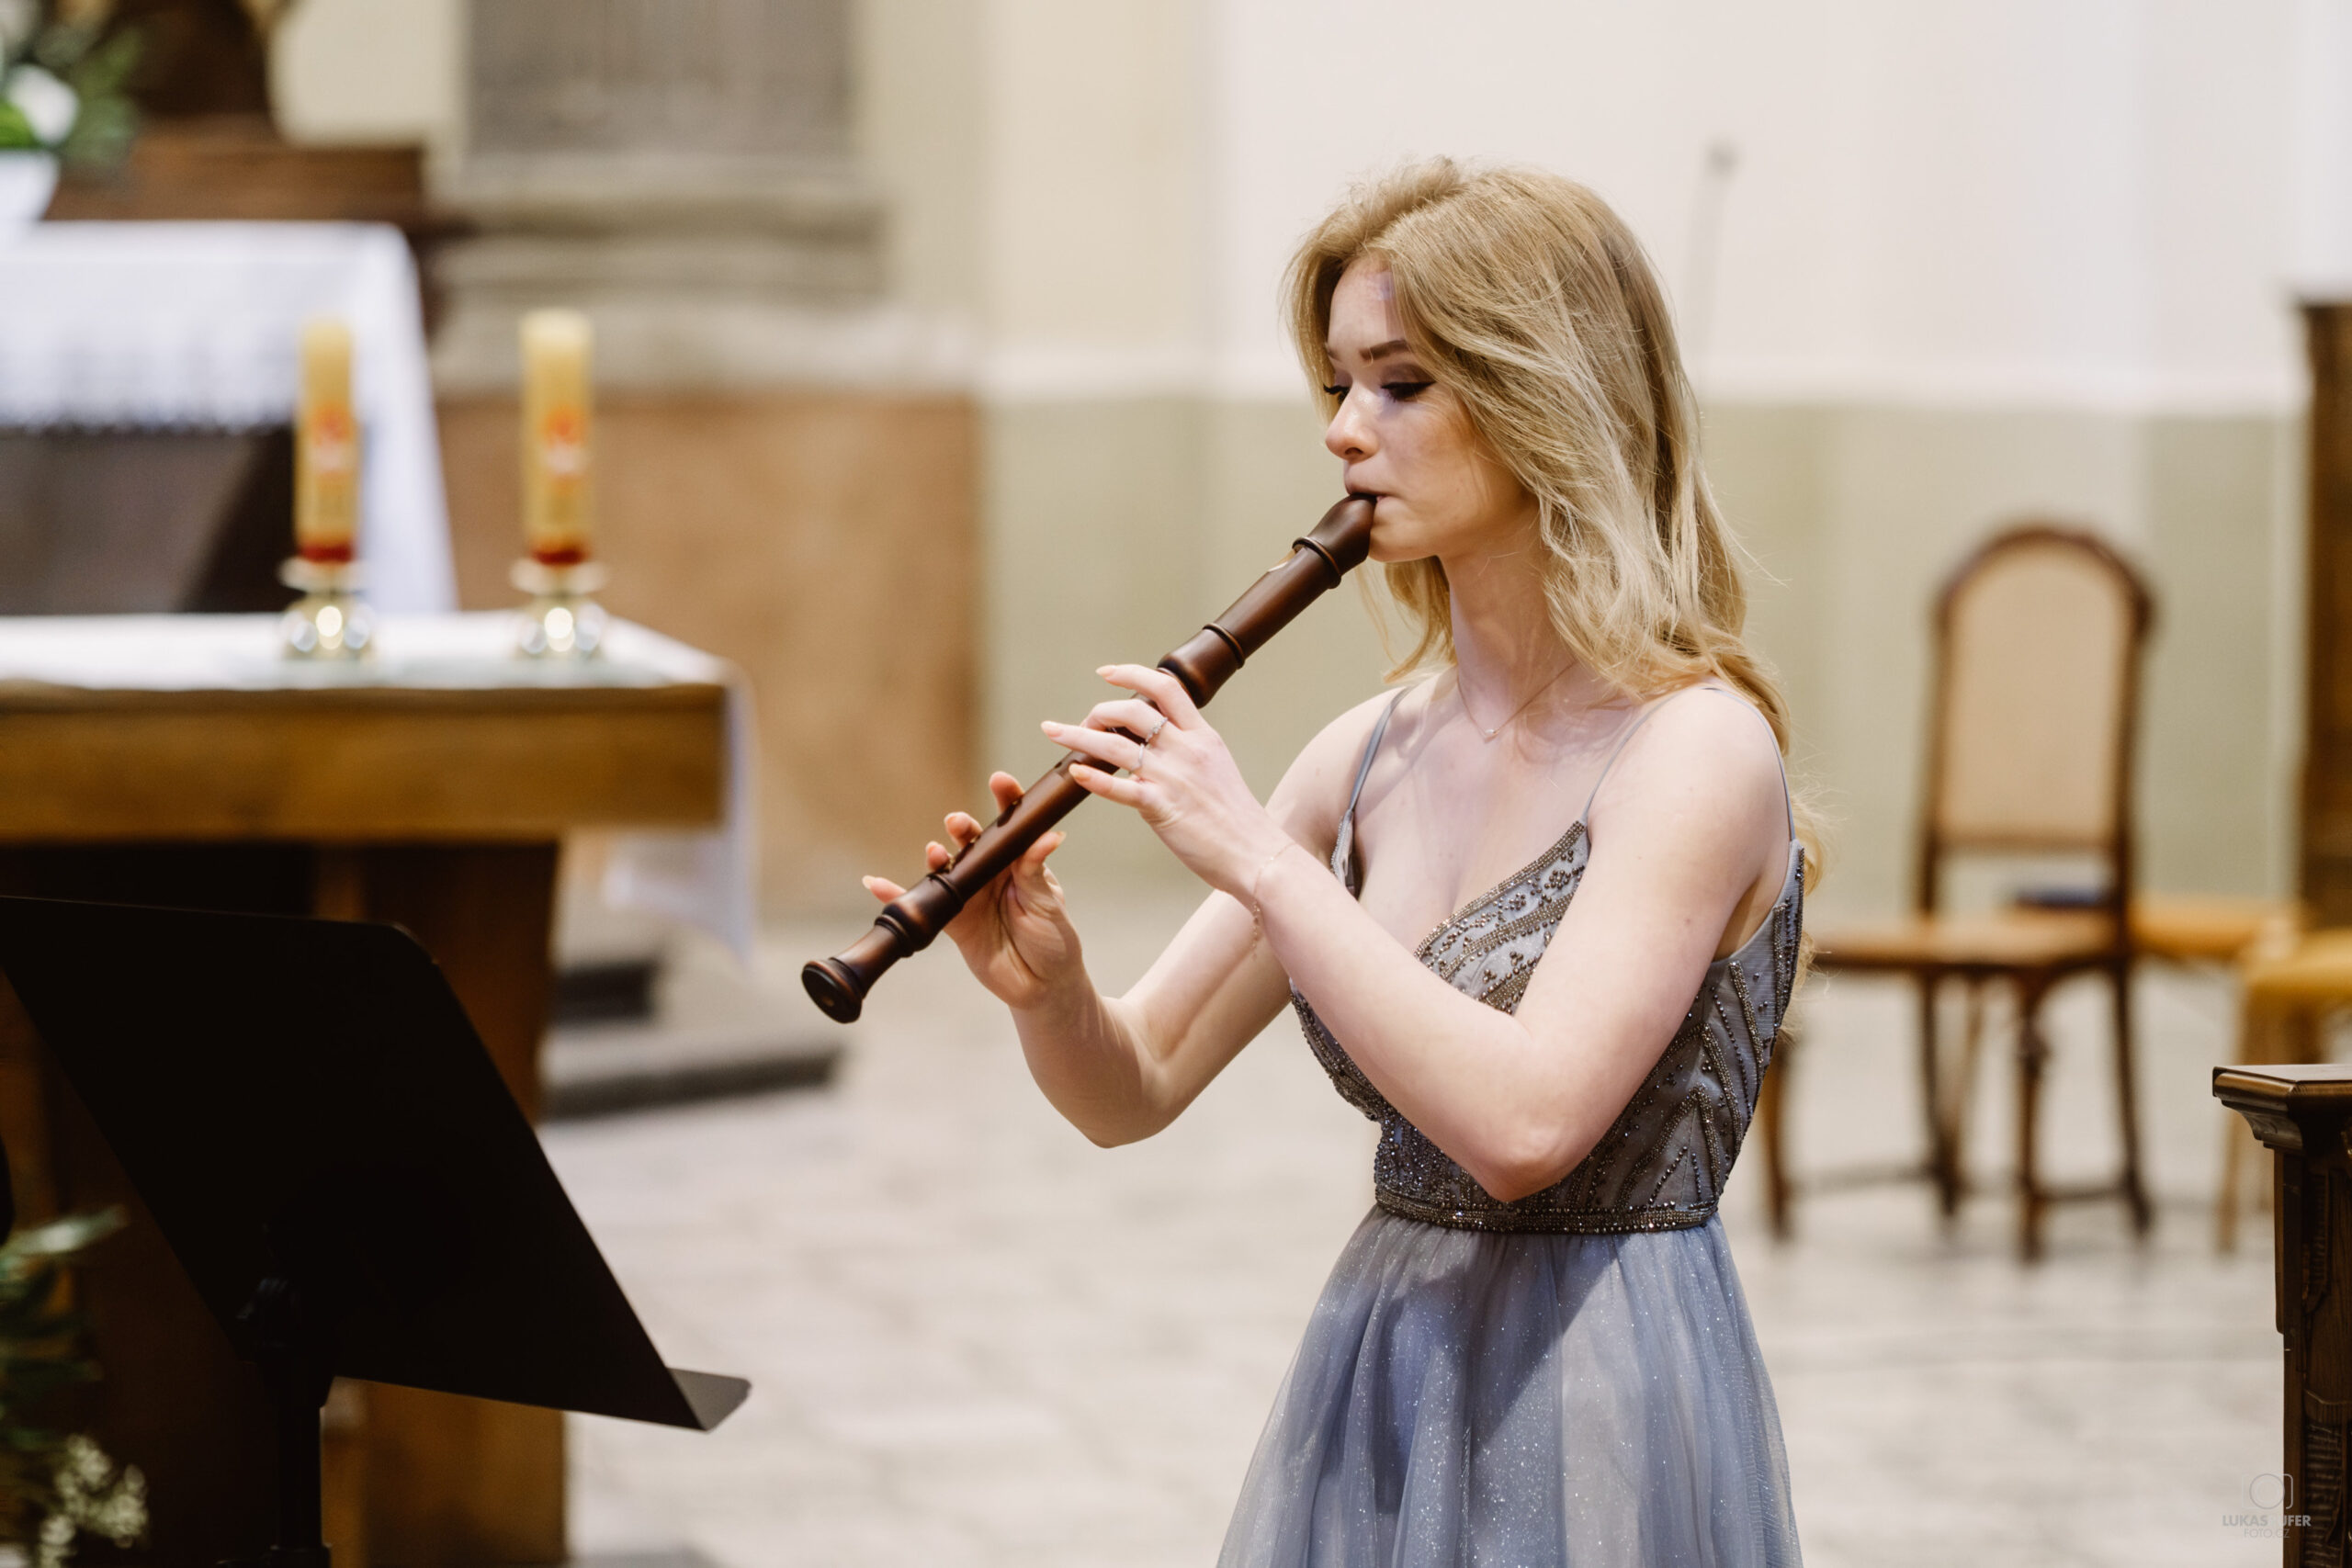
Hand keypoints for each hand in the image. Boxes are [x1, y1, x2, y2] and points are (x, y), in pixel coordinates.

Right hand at [862, 772, 1084, 1012]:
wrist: (1042, 986)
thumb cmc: (1054, 939)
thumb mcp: (1048, 903)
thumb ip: (1037, 872)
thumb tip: (1047, 837)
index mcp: (1020, 861)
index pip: (1012, 825)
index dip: (1005, 801)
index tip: (1000, 781)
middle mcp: (992, 873)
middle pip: (974, 842)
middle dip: (964, 828)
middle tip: (959, 823)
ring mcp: (970, 895)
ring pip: (948, 868)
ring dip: (938, 855)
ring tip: (934, 851)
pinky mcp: (953, 920)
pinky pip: (923, 904)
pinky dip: (897, 895)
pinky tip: (876, 884)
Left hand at [1042, 664, 1291, 896]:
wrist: (1255, 853)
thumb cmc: (1235, 819)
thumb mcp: (1216, 769)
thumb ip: (1187, 752)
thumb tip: (1151, 746)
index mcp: (1203, 737)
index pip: (1167, 688)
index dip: (1132, 674)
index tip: (1105, 673)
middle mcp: (1187, 750)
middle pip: (1133, 710)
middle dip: (1100, 711)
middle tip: (1084, 722)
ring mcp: (1174, 778)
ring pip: (1116, 746)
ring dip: (1078, 735)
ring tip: (1054, 730)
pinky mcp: (1162, 807)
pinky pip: (1120, 788)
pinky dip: (1094, 778)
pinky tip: (1075, 772)